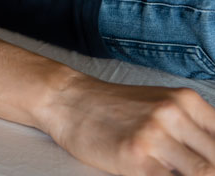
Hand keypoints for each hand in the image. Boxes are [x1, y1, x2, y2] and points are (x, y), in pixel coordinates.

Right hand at [41, 75, 214, 175]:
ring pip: (203, 173)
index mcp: (186, 101)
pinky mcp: (137, 158)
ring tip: (174, 172)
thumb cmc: (112, 106)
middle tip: (195, 171)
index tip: (209, 164)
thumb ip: (191, 126)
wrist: (69, 100)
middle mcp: (174, 114)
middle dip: (211, 171)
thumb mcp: (159, 103)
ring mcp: (155, 136)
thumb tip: (210, 156)